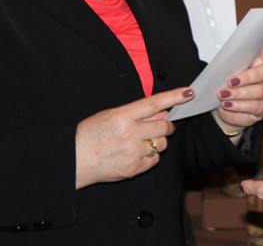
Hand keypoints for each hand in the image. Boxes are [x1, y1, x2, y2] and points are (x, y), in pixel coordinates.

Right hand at [75, 87, 193, 188]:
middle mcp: (130, 134)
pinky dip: (151, 155)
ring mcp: (133, 153)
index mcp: (122, 116)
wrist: (73, 160)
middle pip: (163, 125)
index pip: (154, 104)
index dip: (174, 97)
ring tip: (142, 140)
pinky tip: (137, 153)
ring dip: (158, 140)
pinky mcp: (134, 169)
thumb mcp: (111, 115)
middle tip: (161, 125)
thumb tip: (162, 111)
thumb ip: (137, 113)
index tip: (189, 93)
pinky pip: (155, 159)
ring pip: (162, 143)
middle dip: (166, 125)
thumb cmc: (90, 134)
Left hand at [215, 35, 262, 134]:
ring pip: (259, 91)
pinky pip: (255, 106)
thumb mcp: (226, 72)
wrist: (225, 107)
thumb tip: (224, 58)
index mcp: (258, 62)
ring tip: (223, 95)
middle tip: (229, 81)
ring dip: (239, 93)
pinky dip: (239, 105)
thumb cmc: (227, 86)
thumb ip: (230, 63)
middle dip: (245, 77)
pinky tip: (229, 104)